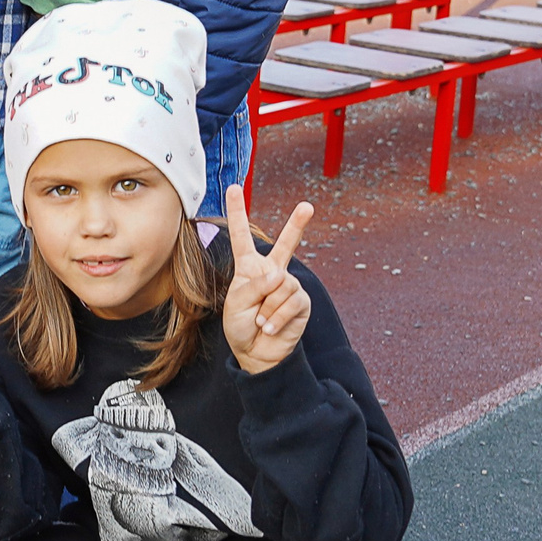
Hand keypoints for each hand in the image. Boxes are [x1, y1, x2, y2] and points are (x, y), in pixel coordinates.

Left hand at [221, 185, 313, 373]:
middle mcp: (271, 272)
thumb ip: (254, 286)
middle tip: (307, 206)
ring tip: (261, 319)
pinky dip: (276, 317)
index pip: (242, 236)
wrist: (258, 352)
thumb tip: (280, 276)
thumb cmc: (242, 326)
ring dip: (266, 308)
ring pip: (279, 285)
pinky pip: (289, 302)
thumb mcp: (236, 304)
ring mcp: (289, 285)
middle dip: (297, 225)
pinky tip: (270, 326)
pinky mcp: (301, 300)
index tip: (233, 188)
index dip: (237, 212)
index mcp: (249, 268)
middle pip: (285, 244)